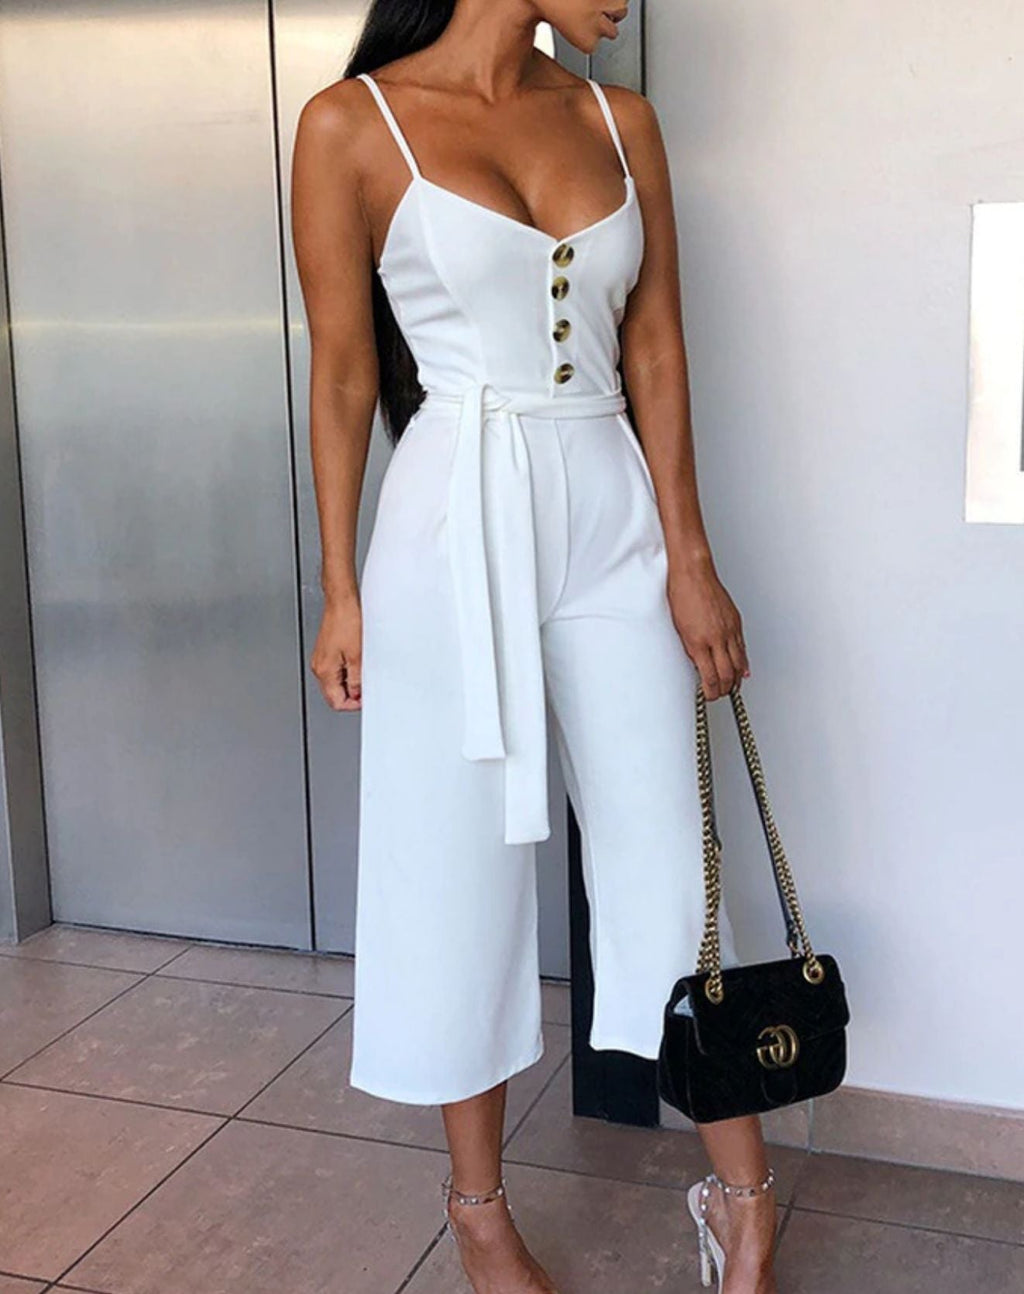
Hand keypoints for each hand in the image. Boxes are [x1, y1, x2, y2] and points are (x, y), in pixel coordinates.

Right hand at [311, 593, 361, 710]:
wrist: (341, 602)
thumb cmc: (346, 621)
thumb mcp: (357, 656)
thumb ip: (357, 680)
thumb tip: (358, 694)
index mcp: (324, 671)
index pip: (336, 702)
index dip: (353, 704)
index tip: (365, 699)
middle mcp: (319, 667)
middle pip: (334, 694)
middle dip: (351, 695)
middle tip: (366, 686)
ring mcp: (321, 659)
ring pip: (335, 683)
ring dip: (350, 682)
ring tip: (362, 671)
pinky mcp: (326, 652)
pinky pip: (336, 670)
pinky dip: (347, 671)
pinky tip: (356, 663)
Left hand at [667, 559, 749, 699]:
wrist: (693, 574)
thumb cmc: (681, 596)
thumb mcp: (679, 629)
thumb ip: (690, 649)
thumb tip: (699, 666)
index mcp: (698, 642)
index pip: (710, 678)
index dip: (710, 692)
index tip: (707, 695)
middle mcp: (716, 638)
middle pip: (727, 674)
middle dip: (724, 689)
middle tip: (720, 695)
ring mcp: (729, 630)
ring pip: (739, 664)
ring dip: (736, 679)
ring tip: (732, 687)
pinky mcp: (736, 622)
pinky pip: (742, 648)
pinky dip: (743, 662)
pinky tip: (743, 669)